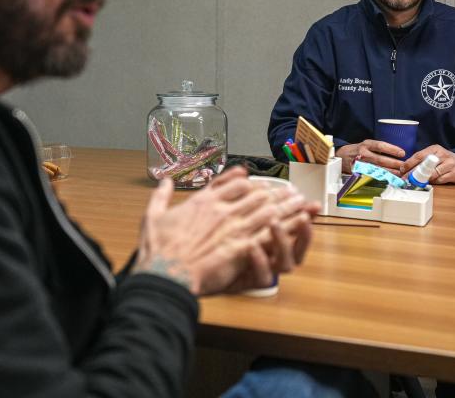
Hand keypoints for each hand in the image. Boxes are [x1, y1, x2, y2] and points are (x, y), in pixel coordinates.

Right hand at [132, 167, 316, 295]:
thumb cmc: (157, 249)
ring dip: (287, 206)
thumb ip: (160, 195)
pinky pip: (269, 234)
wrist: (164, 274)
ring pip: (268, 211)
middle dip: (276, 192)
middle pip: (257, 195)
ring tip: (302, 202)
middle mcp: (221, 211)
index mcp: (203, 202)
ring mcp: (232, 228)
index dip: (252, 182)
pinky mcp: (240, 248)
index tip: (260, 183)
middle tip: (290, 190)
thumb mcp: (152, 215)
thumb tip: (164, 181)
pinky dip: (286, 227)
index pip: (234, 184)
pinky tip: (298, 224)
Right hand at [336, 139, 405, 173]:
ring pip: (378, 169)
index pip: (381, 146)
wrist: (341, 156)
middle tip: (404, 166)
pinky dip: (382, 177)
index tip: (402, 153)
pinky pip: (373, 175)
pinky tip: (389, 178)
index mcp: (366, 144)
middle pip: (380, 159)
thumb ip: (378, 148)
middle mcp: (363, 153)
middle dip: (394, 164)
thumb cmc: (357, 150)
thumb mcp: (366, 144)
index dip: (392, 149)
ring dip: (390, 172)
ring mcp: (361, 164)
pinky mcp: (359, 172)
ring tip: (400, 174)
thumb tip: (396, 153)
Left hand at [401, 145, 454, 184]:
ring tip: (417, 182)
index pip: (419, 155)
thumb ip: (422, 160)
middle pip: (425, 166)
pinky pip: (441, 180)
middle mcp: (443, 155)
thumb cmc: (445, 161)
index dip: (409, 164)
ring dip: (424, 179)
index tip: (402, 170)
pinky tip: (432, 182)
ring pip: (433, 174)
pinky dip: (434, 182)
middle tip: (406, 179)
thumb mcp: (434, 156)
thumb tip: (405, 168)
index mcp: (435, 149)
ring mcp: (450, 164)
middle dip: (413, 174)